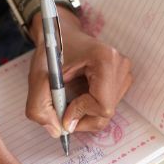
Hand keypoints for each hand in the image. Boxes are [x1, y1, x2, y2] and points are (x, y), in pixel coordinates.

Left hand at [25, 9, 132, 136]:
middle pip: (106, 112)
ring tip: (70, 97)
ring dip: (85, 113)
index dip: (80, 114)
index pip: (102, 105)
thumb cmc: (51, 50)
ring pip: (107, 111)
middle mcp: (121, 65)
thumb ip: (40, 107)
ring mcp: (125, 71)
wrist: (62, 33)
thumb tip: (58, 131)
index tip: (62, 111)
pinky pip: (109, 104)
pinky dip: (91, 107)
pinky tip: (80, 94)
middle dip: (82, 117)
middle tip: (62, 111)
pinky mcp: (123, 77)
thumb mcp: (38, 77)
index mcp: (105, 59)